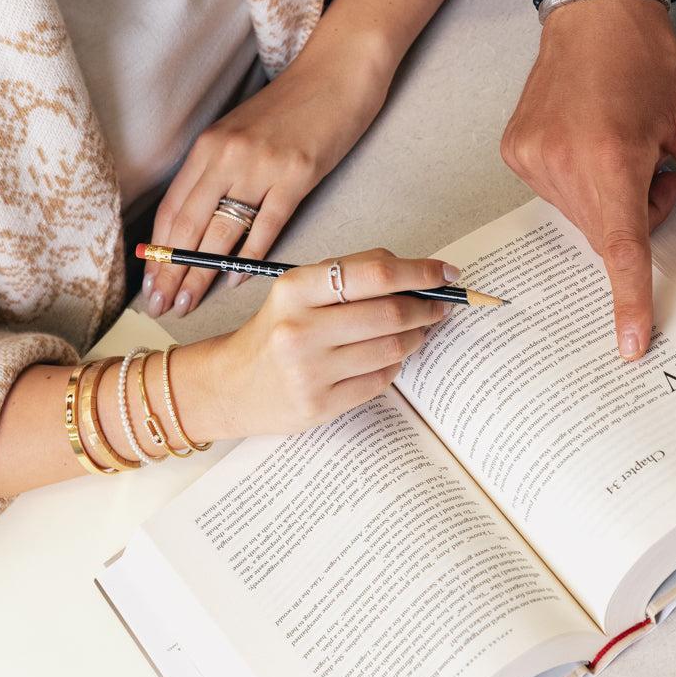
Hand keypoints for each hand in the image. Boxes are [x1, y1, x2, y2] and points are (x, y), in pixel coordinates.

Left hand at [143, 40, 391, 317]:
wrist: (338, 72)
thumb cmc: (294, 105)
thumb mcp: (244, 132)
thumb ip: (222, 171)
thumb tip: (201, 220)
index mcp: (209, 145)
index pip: (171, 208)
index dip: (157, 250)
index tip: (150, 283)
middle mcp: (227, 155)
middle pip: (187, 225)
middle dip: (169, 271)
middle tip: (159, 306)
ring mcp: (262, 166)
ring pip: (220, 232)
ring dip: (199, 274)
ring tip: (187, 305)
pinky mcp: (298, 175)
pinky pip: (266, 226)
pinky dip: (247, 258)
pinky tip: (234, 281)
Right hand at [201, 250, 460, 437]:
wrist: (230, 385)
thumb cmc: (275, 331)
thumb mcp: (298, 292)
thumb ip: (350, 276)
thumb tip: (416, 272)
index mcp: (295, 289)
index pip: (375, 273)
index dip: (420, 271)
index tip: (446, 273)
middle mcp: (300, 328)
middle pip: (390, 312)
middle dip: (426, 307)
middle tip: (440, 305)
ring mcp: (310, 371)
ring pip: (391, 348)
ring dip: (417, 337)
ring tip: (418, 330)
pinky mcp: (320, 405)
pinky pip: (380, 380)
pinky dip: (395, 365)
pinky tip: (390, 357)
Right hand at [501, 0, 675, 359]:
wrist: (594, 11)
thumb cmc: (647, 60)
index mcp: (610, 157)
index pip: (621, 248)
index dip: (630, 299)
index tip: (630, 341)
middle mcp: (561, 163)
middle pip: (607, 231)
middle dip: (637, 211)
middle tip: (652, 161)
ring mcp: (531, 158)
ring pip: (583, 216)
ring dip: (608, 195)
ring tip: (618, 142)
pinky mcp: (515, 152)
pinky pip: (557, 193)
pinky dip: (580, 179)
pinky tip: (589, 136)